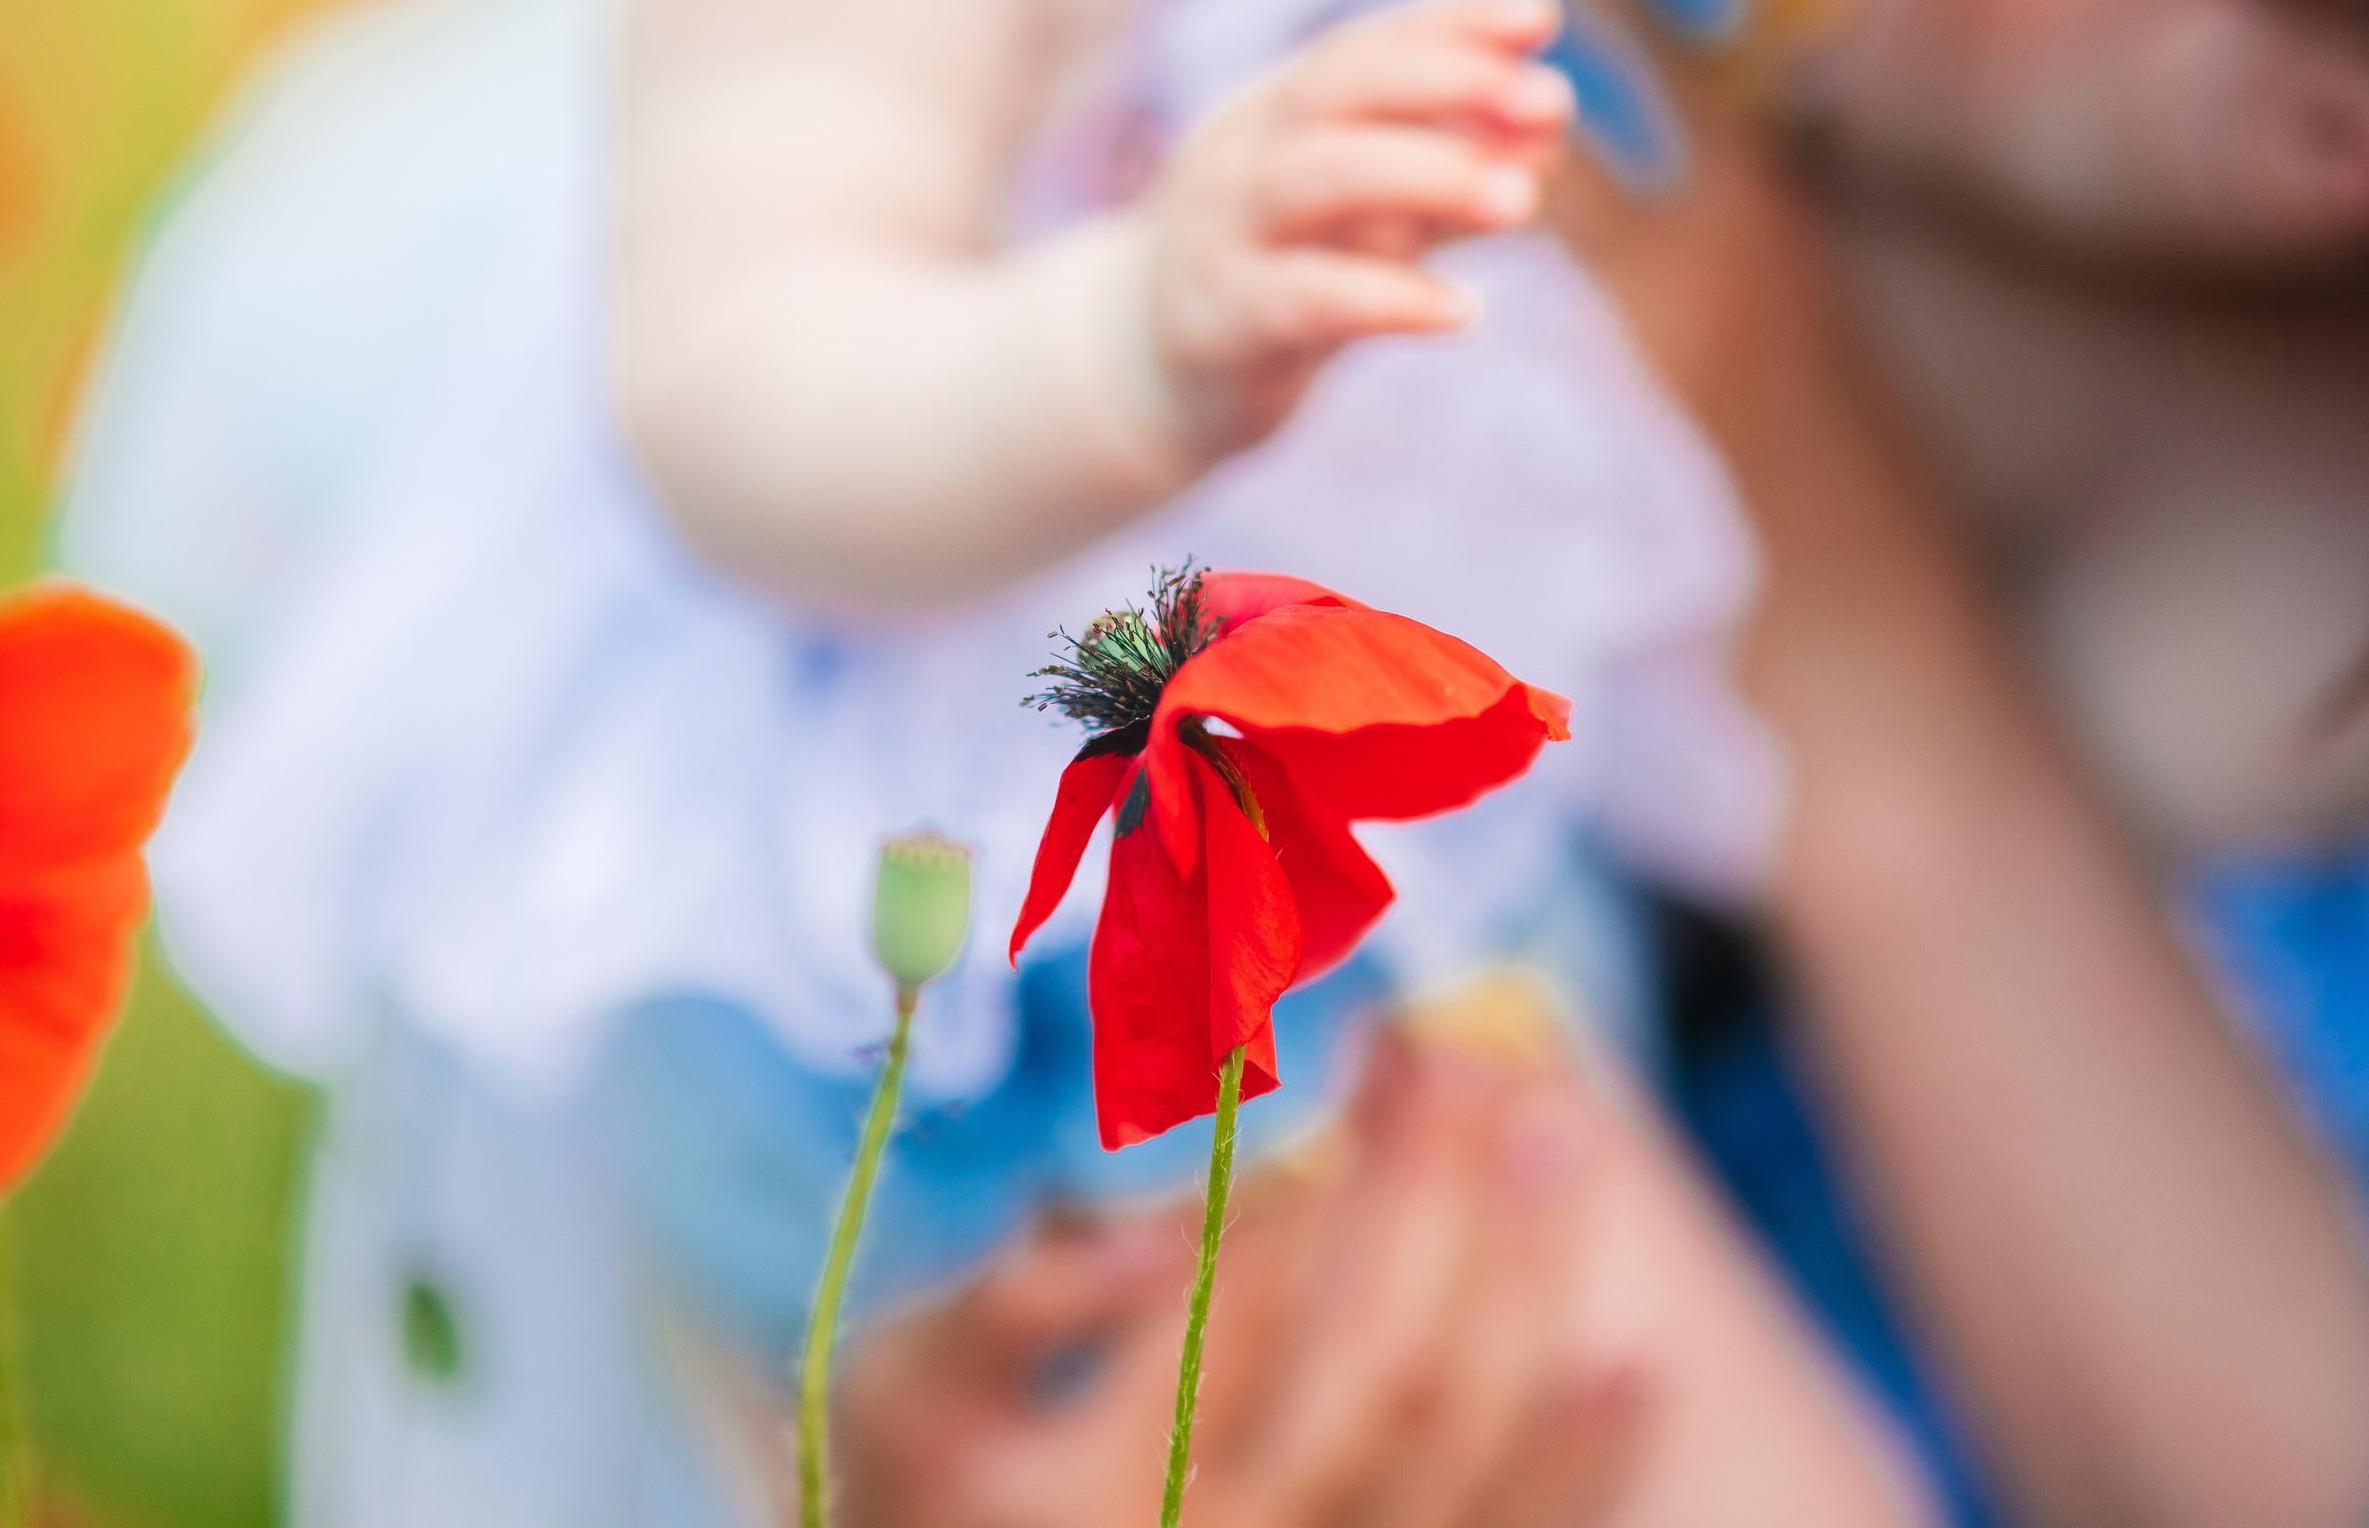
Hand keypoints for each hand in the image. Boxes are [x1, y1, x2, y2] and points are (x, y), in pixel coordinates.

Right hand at [832, 1029, 1646, 1527]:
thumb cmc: (931, 1466)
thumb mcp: (905, 1378)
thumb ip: (1007, 1301)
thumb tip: (1166, 1228)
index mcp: (1070, 1494)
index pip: (1222, 1317)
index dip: (1314, 1177)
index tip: (1375, 1052)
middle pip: (1363, 1371)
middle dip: (1430, 1194)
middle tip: (1466, 1059)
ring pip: (1446, 1451)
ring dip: (1520, 1285)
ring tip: (1560, 1136)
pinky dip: (1572, 1470)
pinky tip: (1630, 1362)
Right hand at [1145, 0, 1574, 460]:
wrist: (1147, 379)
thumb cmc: (1274, 279)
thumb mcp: (1362, 220)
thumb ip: (1443, 179)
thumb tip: (1551, 132)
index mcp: (1274, 114)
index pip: (1363, 47)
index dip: (1450, 24)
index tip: (1542, 16)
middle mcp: (1240, 156)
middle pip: (1335, 90)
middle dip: (1447, 83)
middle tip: (1552, 99)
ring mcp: (1220, 236)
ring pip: (1314, 180)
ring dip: (1426, 176)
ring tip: (1521, 198)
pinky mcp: (1219, 323)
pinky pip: (1305, 299)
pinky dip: (1390, 300)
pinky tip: (1465, 312)